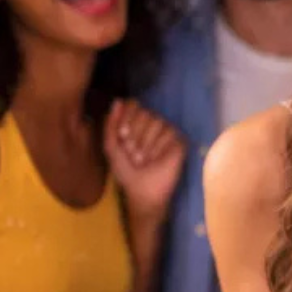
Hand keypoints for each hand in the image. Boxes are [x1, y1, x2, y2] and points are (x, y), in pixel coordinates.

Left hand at [103, 99, 184, 222]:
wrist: (142, 191)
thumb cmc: (126, 171)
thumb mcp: (111, 147)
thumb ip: (111, 124)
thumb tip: (118, 100)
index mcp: (137, 123)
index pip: (134, 105)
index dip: (127, 119)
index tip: (122, 137)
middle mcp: (153, 124)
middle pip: (146, 113)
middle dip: (136, 134)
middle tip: (133, 153)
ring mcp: (168, 133)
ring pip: (158, 122)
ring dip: (146, 143)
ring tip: (143, 159)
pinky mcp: (180, 142)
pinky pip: (170, 133)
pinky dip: (158, 148)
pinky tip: (156, 160)